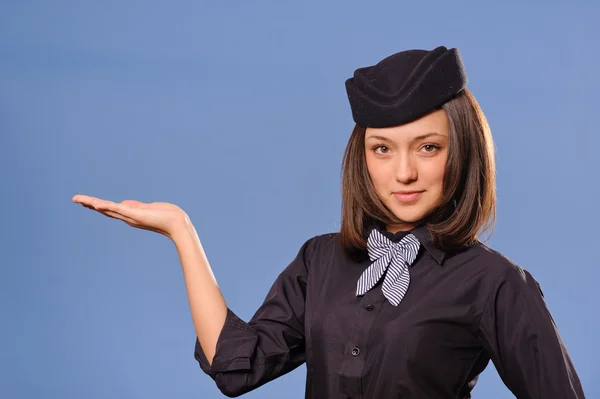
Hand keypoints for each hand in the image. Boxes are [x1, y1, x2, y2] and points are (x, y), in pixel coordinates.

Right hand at [72, 194, 188, 238]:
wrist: (178, 224)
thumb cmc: (167, 216)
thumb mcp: (148, 208)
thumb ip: (136, 206)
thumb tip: (124, 203)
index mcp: (130, 215)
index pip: (110, 208)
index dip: (97, 204)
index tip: (85, 201)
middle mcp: (128, 217)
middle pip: (105, 209)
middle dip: (89, 204)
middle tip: (75, 199)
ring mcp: (131, 216)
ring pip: (108, 208)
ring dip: (93, 203)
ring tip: (79, 199)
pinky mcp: (136, 215)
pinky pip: (119, 209)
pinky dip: (108, 207)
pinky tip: (97, 204)